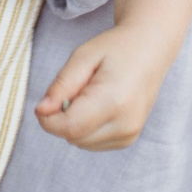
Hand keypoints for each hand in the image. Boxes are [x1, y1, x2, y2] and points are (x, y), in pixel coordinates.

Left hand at [34, 24, 174, 150]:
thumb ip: (61, 85)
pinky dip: (86, 128)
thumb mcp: (82, 56)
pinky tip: (97, 106)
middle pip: (73, 137)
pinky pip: (92, 142)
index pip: (69, 127)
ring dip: (74, 124)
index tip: (44, 102)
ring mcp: (130, 134)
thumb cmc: (115, 49)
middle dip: (62, 118)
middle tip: (74, 90)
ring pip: (81, 143)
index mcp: (114, 101)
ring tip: (88, 95)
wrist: (150, 49)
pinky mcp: (129, 139)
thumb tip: (41, 111)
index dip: (48, 119)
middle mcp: (125, 123)